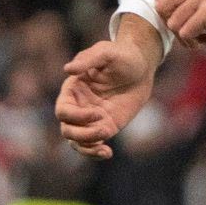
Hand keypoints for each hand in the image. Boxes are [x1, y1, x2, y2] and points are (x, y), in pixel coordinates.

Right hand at [54, 17, 160, 158]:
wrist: (142, 67)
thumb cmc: (122, 55)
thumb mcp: (106, 52)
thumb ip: (88, 59)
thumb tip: (67, 69)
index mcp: (72, 90)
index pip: (63, 111)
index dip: (76, 117)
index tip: (97, 113)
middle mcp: (78, 106)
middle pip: (67, 130)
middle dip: (81, 135)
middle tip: (103, 130)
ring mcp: (91, 119)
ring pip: (77, 141)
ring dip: (87, 148)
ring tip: (104, 148)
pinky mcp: (105, 126)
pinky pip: (94, 144)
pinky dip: (96, 152)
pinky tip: (107, 152)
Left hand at [152, 0, 205, 48]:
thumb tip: (161, 5)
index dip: (164, 6)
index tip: (179, 15)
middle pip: (161, 7)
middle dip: (171, 23)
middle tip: (187, 30)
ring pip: (172, 23)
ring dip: (184, 36)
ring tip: (200, 36)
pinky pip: (186, 33)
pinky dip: (195, 41)